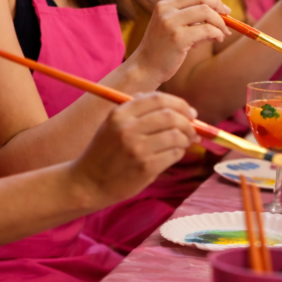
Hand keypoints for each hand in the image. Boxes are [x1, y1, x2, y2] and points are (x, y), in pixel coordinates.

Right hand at [71, 92, 199, 206]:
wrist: (88, 182)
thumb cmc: (104, 152)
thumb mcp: (112, 124)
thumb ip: (136, 109)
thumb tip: (171, 104)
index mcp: (120, 114)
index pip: (158, 99)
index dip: (180, 104)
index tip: (189, 112)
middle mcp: (128, 129)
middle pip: (171, 116)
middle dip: (187, 122)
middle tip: (192, 128)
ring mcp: (137, 149)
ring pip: (176, 136)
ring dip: (186, 139)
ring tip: (184, 142)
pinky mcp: (145, 168)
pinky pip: (173, 154)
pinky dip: (178, 153)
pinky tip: (173, 154)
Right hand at [129, 0, 231, 86]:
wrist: (145, 69)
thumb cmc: (161, 50)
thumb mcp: (170, 27)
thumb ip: (189, 18)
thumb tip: (220, 13)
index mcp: (164, 5)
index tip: (223, 9)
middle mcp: (166, 11)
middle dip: (219, 7)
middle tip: (228, 18)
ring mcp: (171, 24)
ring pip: (206, 13)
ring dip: (220, 23)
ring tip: (221, 34)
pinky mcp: (178, 38)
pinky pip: (207, 30)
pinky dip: (217, 33)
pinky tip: (217, 39)